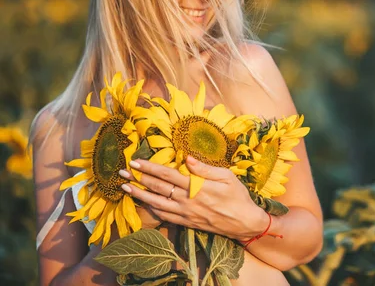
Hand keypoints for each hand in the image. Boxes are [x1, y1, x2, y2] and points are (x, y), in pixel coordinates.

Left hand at [119, 156, 268, 239]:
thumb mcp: (226, 177)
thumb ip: (205, 168)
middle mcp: (187, 201)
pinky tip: (144, 203)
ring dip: (140, 195)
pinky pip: (165, 216)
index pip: (167, 175)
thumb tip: (186, 158)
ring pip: (157, 203)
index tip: (136, 161)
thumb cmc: (238, 196)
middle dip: (138, 178)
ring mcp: (186, 213)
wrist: (244, 222)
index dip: (150, 167)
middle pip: (158, 188)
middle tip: (122, 172)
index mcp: (196, 187)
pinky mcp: (187, 223)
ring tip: (125, 188)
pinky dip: (152, 209)